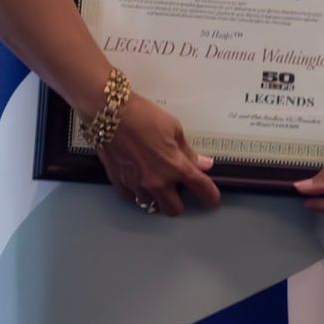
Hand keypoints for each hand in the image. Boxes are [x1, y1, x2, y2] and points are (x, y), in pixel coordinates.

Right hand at [95, 93, 222, 216]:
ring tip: (157, 181)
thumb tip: (203, 164)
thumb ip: (188, 152)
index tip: (213, 200)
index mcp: (175, 166)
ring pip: (151, 205)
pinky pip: (132, 197)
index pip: (200, 188)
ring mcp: (136, 185)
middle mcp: (157, 181)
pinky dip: (138, 192)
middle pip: (174, 209)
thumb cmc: (143, 117)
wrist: (110, 114)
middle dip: (179, 203)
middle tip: (179, 190)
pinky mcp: (119, 183)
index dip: (210, 196)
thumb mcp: (174, 129)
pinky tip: (140, 179)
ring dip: (157, 197)